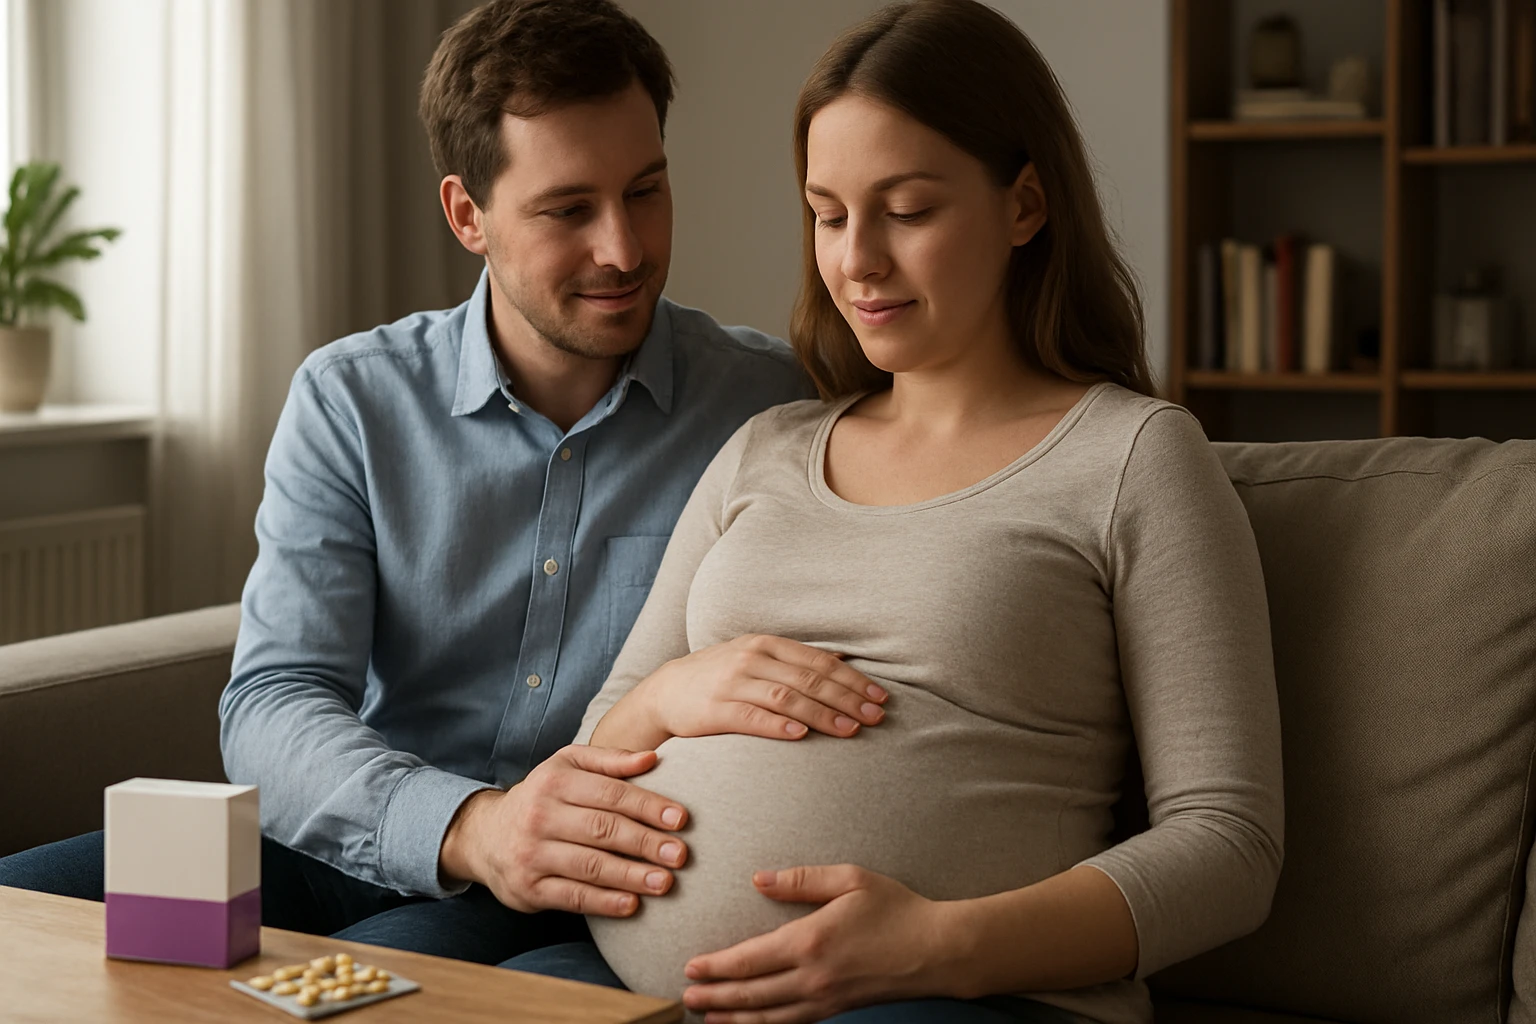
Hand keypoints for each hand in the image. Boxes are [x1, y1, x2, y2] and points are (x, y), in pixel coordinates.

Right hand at [438, 744, 688, 916]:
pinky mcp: (527, 888)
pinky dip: (604, 903)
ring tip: (665, 882)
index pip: (610, 794)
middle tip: (681, 854)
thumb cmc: (542, 797)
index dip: (648, 806)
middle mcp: (540, 816)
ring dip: (631, 876)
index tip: (681, 819)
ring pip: (589, 866)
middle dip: (645, 843)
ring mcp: (532, 854)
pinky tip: (632, 905)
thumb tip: (652, 758)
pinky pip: (571, 897)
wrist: (485, 835)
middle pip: (602, 830)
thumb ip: (609, 760)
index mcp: (555, 782)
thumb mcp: (567, 766)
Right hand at [632, 635, 887, 747]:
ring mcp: (732, 684)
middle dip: (847, 699)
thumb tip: (844, 665)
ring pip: (787, 697)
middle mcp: (752, 659)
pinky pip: (751, 718)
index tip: (880, 697)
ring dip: (823, 714)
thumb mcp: (754, 658)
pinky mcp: (715, 710)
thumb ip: (793, 662)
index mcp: (766, 644)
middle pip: (809, 679)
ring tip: (850, 730)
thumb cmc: (719, 677)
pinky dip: (778, 725)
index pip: (819, 661)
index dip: (853, 680)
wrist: (664, 692)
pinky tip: (801, 734)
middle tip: (876, 717)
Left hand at [681, 865, 958, 1023]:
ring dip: (733, 1016)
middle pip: (752, 993)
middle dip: (714, 995)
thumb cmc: (897, 910)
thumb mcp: (850, 879)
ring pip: (768, 1015)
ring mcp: (825, 998)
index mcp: (811, 941)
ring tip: (706, 1016)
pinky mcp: (838, 1008)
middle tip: (684, 996)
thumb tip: (760, 880)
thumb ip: (801, 879)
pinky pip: (792, 1023)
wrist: (938, 951)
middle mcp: (813, 977)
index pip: (751, 959)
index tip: (691, 966)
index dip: (717, 966)